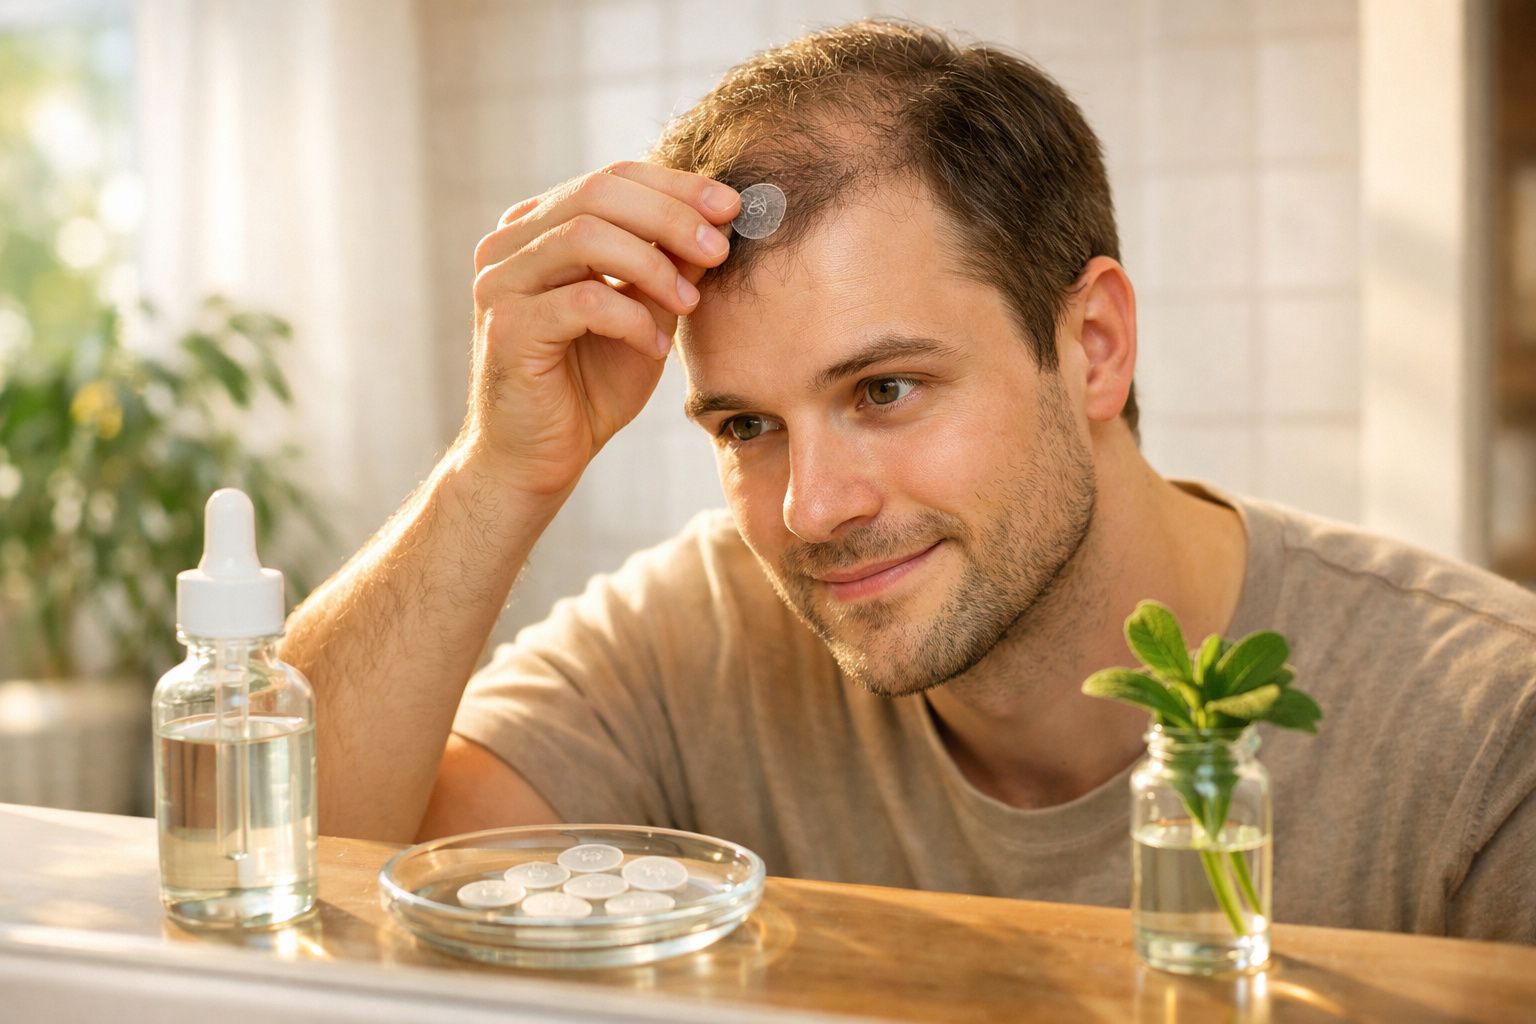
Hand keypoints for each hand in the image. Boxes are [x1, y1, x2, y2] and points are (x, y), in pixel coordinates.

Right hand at [460, 161, 738, 497]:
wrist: (537, 459)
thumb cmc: (588, 387)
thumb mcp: (644, 315)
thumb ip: (669, 267)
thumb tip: (721, 219)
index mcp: (538, 229)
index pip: (610, 178)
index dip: (675, 185)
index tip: (731, 205)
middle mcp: (509, 245)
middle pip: (597, 193)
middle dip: (671, 216)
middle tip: (719, 249)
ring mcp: (499, 283)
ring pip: (585, 237)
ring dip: (654, 265)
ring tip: (690, 304)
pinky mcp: (506, 328)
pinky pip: (582, 302)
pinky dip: (631, 318)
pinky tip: (653, 346)